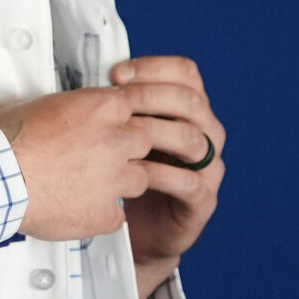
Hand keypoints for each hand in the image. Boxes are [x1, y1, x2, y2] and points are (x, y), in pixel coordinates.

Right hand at [0, 70, 218, 244]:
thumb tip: (74, 109)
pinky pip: (117, 215)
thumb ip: (76, 107)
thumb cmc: (10, 140)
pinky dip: (104, 214)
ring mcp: (115, 178)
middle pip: (154, 140)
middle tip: (140, 153)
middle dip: (149, 148)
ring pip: (142, 179)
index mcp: (104, 107)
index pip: (147, 103)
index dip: (148, 114)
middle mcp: (118, 140)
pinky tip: (84, 210)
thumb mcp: (46, 104)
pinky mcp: (105, 211)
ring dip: (125, 182)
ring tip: (97, 184)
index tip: (150, 120)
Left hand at [112, 57, 225, 298]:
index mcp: (187, 112)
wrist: (138, 232)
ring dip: (158, 133)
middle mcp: (204, 134)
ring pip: (196, 138)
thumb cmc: (128, 178)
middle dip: (152, 95)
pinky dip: (163, 175)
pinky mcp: (202, 199)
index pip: (185, 73)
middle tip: (120, 101)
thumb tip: (91, 80)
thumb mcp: (122, 136)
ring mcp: (208, 167)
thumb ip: (120, 109)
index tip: (118, 73)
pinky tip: (137, 172)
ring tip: (127, 134)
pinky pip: (190, 181)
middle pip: (191, 100)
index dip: (154, 67)